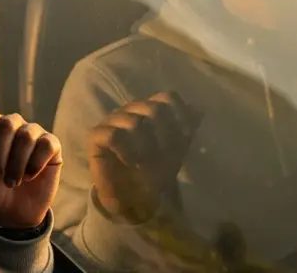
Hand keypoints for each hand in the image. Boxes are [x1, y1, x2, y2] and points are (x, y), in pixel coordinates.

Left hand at [0, 107, 62, 228]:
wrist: (8, 212)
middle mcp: (12, 124)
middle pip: (6, 125)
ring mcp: (33, 133)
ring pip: (26, 136)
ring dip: (16, 164)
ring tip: (12, 182)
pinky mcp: (51, 146)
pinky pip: (46, 145)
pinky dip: (35, 164)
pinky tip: (29, 176)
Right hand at [89, 91, 202, 222]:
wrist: (133, 197)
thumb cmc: (155, 171)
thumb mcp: (177, 150)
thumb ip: (187, 128)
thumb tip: (200, 108)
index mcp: (149, 109)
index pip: (167, 98)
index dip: (180, 116)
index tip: (185, 138)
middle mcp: (130, 110)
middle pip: (153, 109)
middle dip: (164, 136)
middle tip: (163, 155)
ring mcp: (111, 121)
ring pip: (133, 122)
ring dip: (145, 147)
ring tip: (145, 161)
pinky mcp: (96, 136)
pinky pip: (114, 135)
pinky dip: (126, 151)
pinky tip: (130, 161)